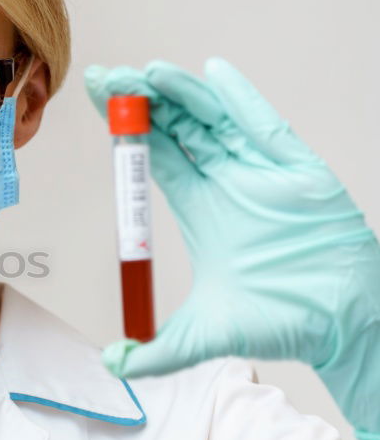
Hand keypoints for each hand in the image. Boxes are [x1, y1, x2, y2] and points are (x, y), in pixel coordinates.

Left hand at [83, 58, 379, 439]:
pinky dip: (240, 101)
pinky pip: (265, 129)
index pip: (156, 158)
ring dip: (181, 96)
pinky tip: (214, 75)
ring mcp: (263, 174)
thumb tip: (112, 365)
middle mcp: (228, 183)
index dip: (128, 130)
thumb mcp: (201, 337)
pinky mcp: (299, 172)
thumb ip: (156, 352)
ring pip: (215, 122)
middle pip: (178, 130)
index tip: (98, 100)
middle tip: (108, 76)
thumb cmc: (281, 323)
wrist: (341, 326)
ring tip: (146, 73)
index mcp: (202, 208)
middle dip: (144, 102)